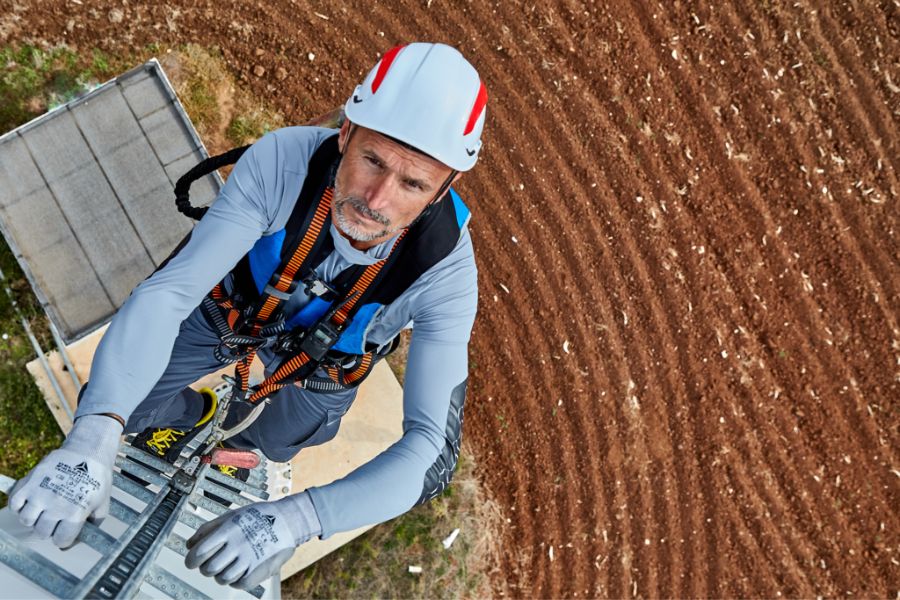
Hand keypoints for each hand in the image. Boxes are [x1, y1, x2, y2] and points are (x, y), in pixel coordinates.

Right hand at [9, 415, 121, 547]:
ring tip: (44, 507)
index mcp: (76, 513)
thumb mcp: (103, 503)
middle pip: (42, 532)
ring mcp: (40, 494)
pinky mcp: (29, 483)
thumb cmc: (97, 478)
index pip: (61, 541)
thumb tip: (75, 542)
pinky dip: (19, 505)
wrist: (88, 450)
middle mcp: (56, 506)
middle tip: (56, 517)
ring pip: (26, 520)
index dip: (64, 539)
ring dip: (34, 517)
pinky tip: (31, 500)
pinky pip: (14, 504)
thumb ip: (94, 525)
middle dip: (50, 528)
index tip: (65, 532)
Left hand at [185, 491, 320, 589]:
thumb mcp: (232, 515)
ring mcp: (249, 558)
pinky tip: (240, 571)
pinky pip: (239, 584)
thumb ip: (208, 529)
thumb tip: (189, 544)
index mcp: (228, 529)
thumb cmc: (258, 516)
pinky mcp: (260, 569)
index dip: (191, 560)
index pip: (199, 552)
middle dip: (207, 569)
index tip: (192, 562)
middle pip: (209, 569)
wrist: (289, 519)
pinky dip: (236, 580)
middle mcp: (237, 544)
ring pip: (222, 579)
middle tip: (213, 564)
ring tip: (229, 566)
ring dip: (222, 575)